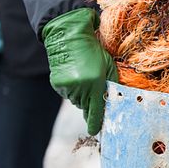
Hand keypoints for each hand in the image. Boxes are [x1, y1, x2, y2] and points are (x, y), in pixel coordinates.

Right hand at [42, 8, 118, 135]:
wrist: (68, 36)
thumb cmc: (93, 50)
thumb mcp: (108, 65)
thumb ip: (111, 84)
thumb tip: (110, 101)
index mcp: (94, 83)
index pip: (96, 110)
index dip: (95, 123)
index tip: (95, 131)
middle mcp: (80, 88)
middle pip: (86, 106)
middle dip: (90, 102)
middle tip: (93, 87)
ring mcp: (67, 86)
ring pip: (76, 100)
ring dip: (81, 95)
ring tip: (84, 76)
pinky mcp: (58, 83)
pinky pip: (68, 93)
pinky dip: (72, 89)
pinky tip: (75, 75)